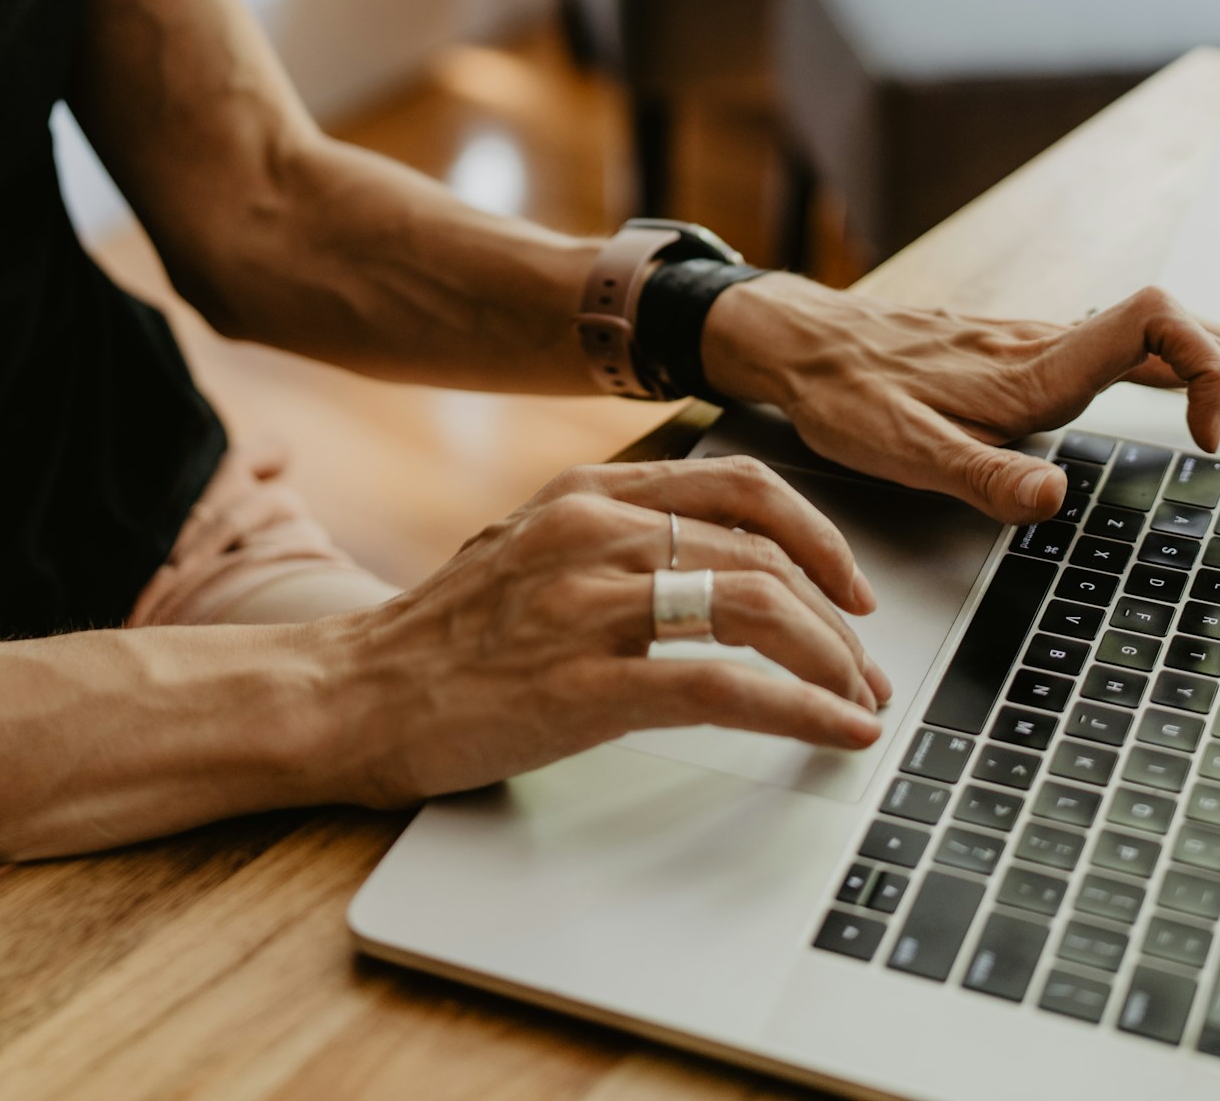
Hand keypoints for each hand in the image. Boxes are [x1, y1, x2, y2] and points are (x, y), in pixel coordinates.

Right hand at [309, 456, 891, 805]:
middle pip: (763, 548)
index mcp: (587, 492)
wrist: (351, 693)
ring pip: (756, 607)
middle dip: (837, 612)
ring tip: (860, 705)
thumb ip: (607, 534)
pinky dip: (800, 710)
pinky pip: (726, 687)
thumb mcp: (528, 546)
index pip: (740, 485)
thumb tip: (705, 554)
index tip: (849, 586)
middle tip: (867, 666)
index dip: (815, 534)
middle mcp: (596, 531)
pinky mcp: (587, 684)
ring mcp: (591, 604)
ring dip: (831, 662)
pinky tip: (835, 734)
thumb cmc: (441, 635)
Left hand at [701, 278, 1219, 524]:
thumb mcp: (899, 448)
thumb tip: (1054, 494)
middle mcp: (1053, 343)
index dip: (1205, 366)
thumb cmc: (847, 394)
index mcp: (1035, 363)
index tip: (1211, 439)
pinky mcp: (1040, 354)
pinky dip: (1204, 365)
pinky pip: (1145, 349)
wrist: (803, 344)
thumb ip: (980, 473)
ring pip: (1175, 340)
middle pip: (1192, 335)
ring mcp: (1050, 344)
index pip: (1156, 325)